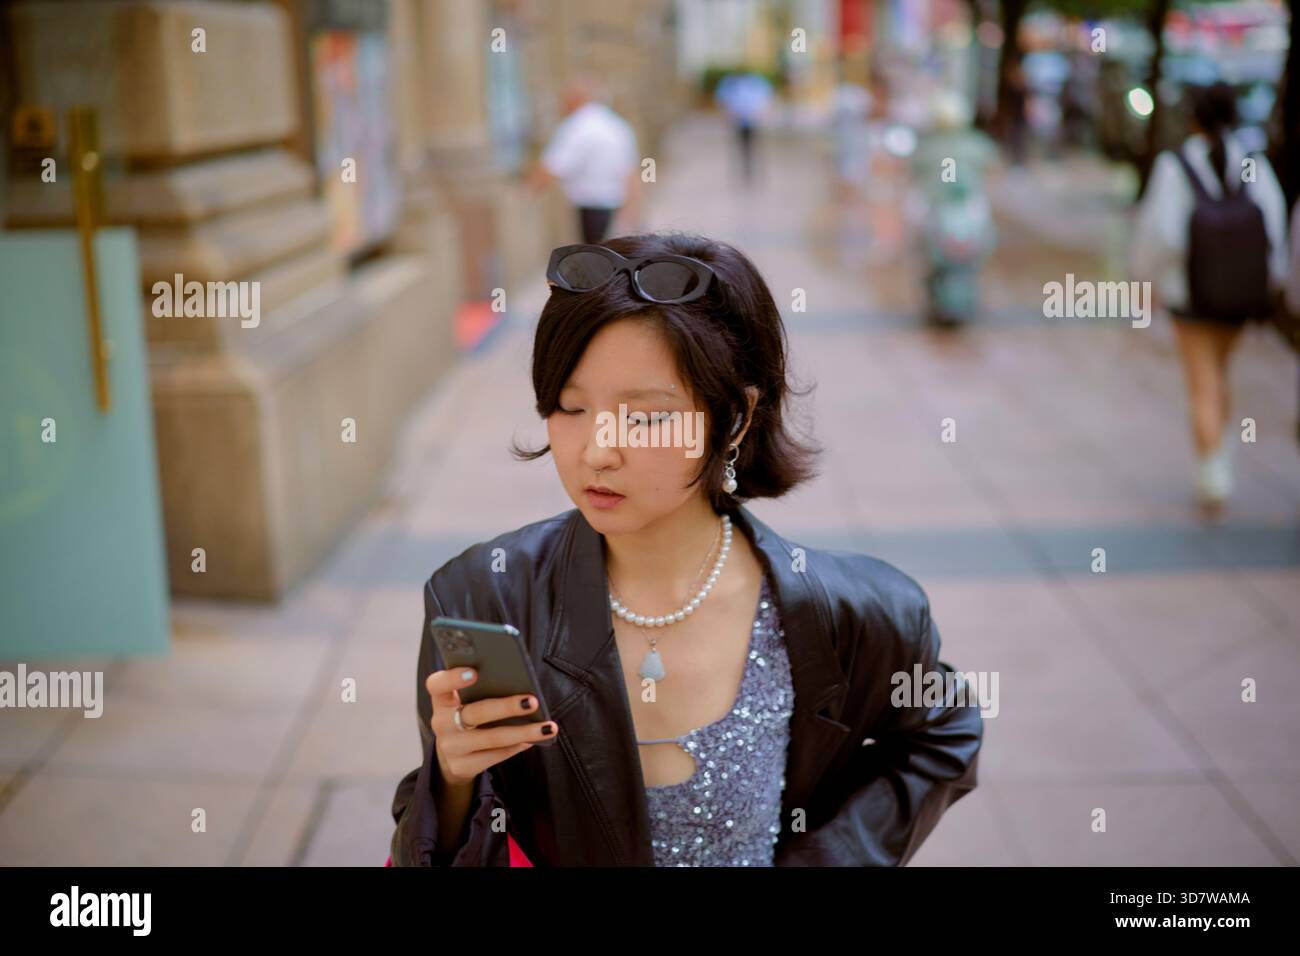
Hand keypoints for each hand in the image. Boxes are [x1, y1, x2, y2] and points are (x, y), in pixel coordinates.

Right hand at [426, 667, 556, 786]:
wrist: (452, 756)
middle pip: (474, 713)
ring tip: (548, 726)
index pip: (437, 685)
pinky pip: (495, 756)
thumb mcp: (466, 701)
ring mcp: (450, 748)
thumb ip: (483, 689)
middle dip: (506, 707)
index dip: (452, 677)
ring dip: (523, 731)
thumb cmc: (468, 715)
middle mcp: (441, 723)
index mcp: (441, 700)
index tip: (474, 671)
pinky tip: (534, 738)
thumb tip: (521, 682)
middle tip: (532, 701)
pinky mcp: (462, 767)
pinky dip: (518, 746)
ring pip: (491, 738)